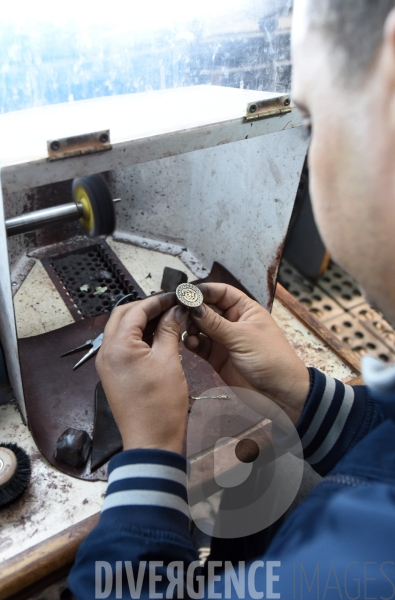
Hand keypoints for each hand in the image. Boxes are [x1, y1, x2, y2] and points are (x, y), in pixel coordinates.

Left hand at [96, 293, 188, 452]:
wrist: (150, 440)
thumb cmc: (160, 405)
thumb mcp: (168, 361)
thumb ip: (169, 330)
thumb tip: (175, 310)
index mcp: (117, 346)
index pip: (135, 310)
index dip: (156, 301)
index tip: (175, 297)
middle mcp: (106, 352)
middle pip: (123, 316)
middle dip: (146, 308)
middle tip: (170, 306)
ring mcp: (107, 363)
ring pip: (121, 329)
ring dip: (142, 321)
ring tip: (168, 319)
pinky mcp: (112, 373)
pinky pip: (122, 345)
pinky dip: (138, 336)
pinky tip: (158, 336)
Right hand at [184, 283, 309, 423]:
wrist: (279, 393)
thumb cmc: (272, 359)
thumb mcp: (242, 337)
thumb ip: (215, 323)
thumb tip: (193, 306)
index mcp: (246, 310)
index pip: (221, 292)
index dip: (204, 290)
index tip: (186, 292)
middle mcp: (233, 322)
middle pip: (208, 308)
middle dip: (194, 309)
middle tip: (180, 311)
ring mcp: (225, 339)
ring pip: (201, 327)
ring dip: (191, 327)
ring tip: (185, 329)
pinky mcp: (218, 356)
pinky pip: (200, 345)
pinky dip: (192, 342)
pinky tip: (189, 343)